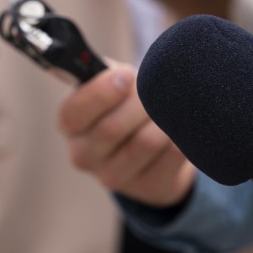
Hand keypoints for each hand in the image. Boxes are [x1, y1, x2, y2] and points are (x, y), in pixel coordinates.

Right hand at [58, 65, 193, 205]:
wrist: (152, 146)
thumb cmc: (125, 105)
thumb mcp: (107, 83)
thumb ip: (98, 71)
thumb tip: (89, 65)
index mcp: (70, 126)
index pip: (74, 113)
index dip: (101, 93)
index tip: (127, 75)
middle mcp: (85, 155)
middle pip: (112, 129)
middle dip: (141, 102)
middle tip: (156, 88)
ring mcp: (114, 177)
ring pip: (145, 143)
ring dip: (164, 118)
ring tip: (170, 106)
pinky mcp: (148, 188)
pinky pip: (173, 156)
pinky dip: (182, 135)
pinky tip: (180, 126)